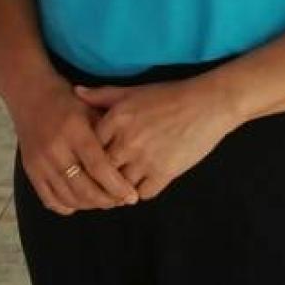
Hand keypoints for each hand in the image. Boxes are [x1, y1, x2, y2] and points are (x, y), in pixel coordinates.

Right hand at [10, 74, 138, 214]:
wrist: (31, 95)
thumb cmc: (68, 102)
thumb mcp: (92, 109)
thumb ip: (108, 135)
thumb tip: (130, 167)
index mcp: (74, 130)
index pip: (98, 167)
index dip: (117, 185)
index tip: (132, 196)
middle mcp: (55, 148)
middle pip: (84, 188)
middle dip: (106, 200)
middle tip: (121, 202)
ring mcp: (40, 162)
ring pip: (68, 197)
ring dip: (90, 205)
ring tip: (105, 201)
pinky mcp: (30, 171)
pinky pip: (50, 200)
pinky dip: (68, 206)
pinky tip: (81, 201)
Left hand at [82, 74, 237, 199]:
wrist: (207, 105)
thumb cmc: (169, 96)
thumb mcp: (133, 91)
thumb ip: (103, 95)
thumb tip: (76, 92)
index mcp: (116, 119)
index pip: (89, 148)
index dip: (88, 157)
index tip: (89, 162)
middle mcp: (127, 141)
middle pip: (102, 171)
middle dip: (101, 178)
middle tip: (101, 182)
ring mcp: (145, 159)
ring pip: (121, 186)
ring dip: (121, 188)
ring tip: (121, 187)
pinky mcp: (165, 173)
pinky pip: (143, 193)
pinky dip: (141, 192)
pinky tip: (143, 184)